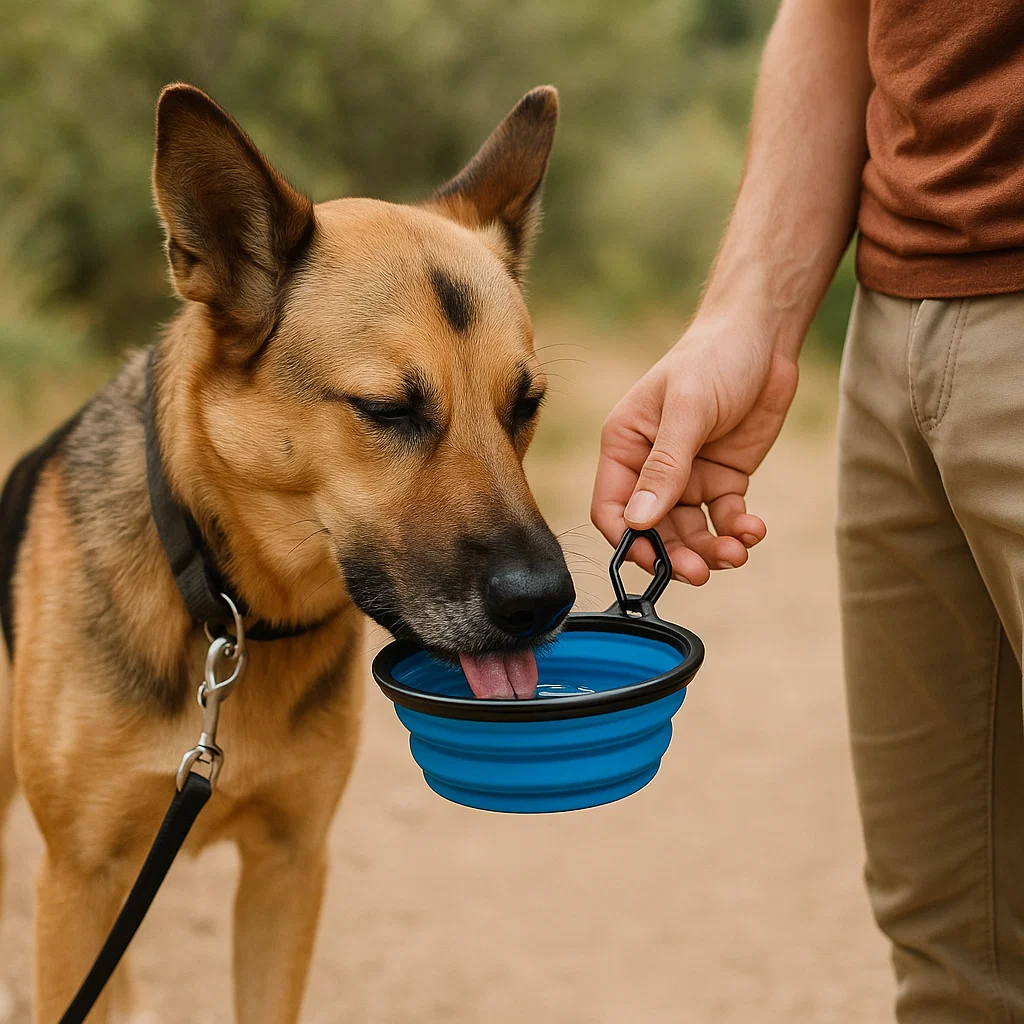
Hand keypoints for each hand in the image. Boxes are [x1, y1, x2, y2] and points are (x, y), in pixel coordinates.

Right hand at [591, 318, 798, 582]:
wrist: (763, 336)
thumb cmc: (712, 358)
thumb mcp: (687, 410)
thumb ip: (664, 467)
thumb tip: (639, 522)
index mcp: (625, 447)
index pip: (613, 508)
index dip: (628, 540)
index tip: (654, 561)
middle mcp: (650, 468)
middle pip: (654, 530)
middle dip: (677, 554)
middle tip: (702, 571)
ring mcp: (688, 476)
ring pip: (690, 532)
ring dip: (710, 549)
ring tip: (737, 552)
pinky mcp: (723, 478)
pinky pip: (724, 518)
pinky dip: (738, 531)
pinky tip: (753, 529)